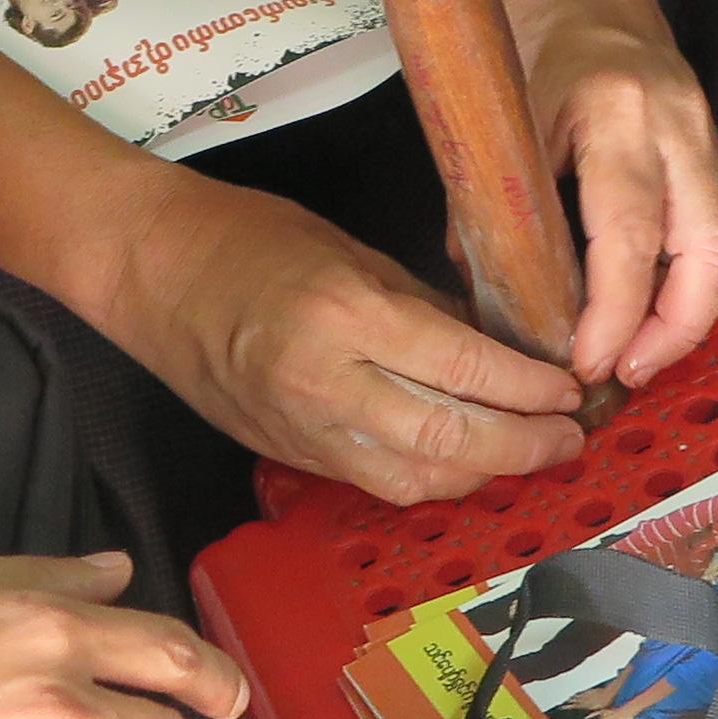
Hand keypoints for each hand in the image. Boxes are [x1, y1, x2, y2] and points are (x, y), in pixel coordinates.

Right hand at [99, 170, 583, 505]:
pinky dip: (431, 477)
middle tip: (569, 435)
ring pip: (418, 479)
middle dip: (524, 446)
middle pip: (450, 440)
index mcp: (343, 314)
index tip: (569, 388)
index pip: (462, 367)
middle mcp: (326, 383)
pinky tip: (465, 460)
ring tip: (529, 452)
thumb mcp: (350, 249)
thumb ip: (424, 305)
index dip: (528, 388)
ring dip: (484, 473)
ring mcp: (304, 430)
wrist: (148, 269)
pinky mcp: (290, 455)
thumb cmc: (244, 237)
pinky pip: (378, 481)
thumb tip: (500, 345)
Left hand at [502, 0, 717, 387]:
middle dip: (675, 329)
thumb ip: (488, 207)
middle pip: (710, 248)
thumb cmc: (521, 34)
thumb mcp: (491, 113)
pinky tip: (652, 314)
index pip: (627, 232)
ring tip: (641, 360)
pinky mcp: (710, 142)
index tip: (584, 362)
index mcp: (611, 110)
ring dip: (689, 315)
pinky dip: (689, 280)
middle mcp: (674, 123)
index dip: (614, 312)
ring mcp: (702, 131)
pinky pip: (714, 226)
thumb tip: (488, 307)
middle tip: (628, 375)